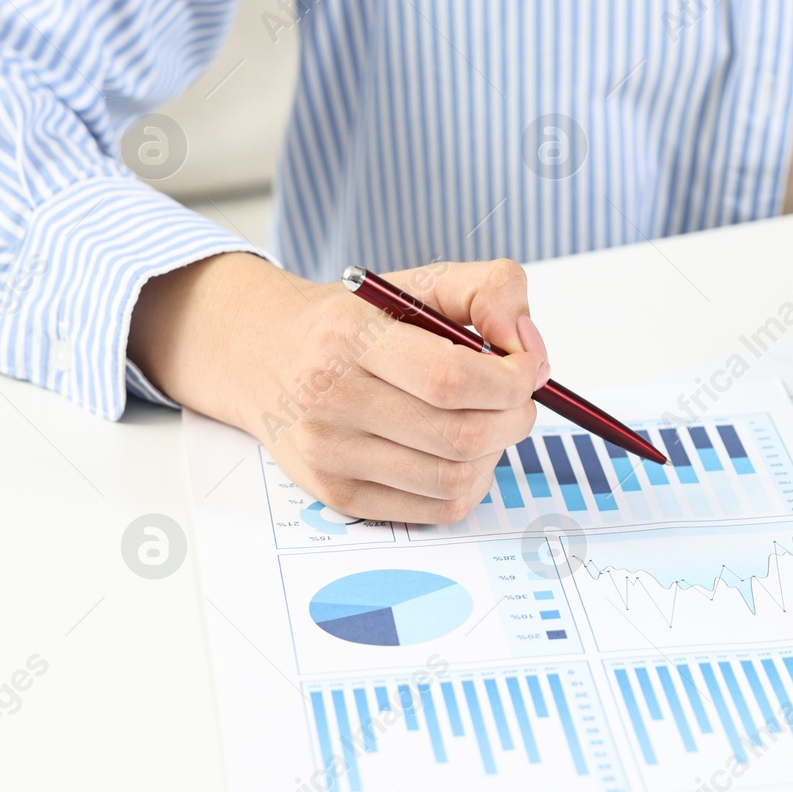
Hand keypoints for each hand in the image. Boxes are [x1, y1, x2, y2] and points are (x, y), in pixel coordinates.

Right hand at [130, 253, 548, 523]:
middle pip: (463, 436)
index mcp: (350, 337)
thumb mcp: (419, 281)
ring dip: (495, 453)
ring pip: (456, 480)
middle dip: (515, 417)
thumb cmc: (355, 323)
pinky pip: (437, 509)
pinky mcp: (339, 496)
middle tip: (515, 398)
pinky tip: (460, 452)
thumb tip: (527, 344)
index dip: (513, 379)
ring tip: (485, 421)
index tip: (524, 367)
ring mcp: (331, 455)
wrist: (265, 356)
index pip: (453, 380)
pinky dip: (469, 484)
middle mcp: (331, 399)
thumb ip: (489, 289)